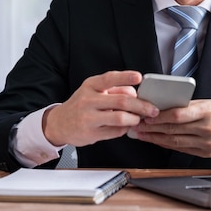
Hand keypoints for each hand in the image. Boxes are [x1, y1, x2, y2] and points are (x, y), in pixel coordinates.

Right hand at [43, 71, 159, 146]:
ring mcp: (88, 118)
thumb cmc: (82, 105)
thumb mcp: (93, 91)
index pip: (110, 78)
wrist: (59, 123)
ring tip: (138, 119)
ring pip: (120, 117)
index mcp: (91, 85)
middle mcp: (88, 100)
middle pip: (121, 100)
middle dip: (141, 105)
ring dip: (134, 119)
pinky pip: (116, 131)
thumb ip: (114, 90)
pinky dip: (125, 129)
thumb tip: (137, 94)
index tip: (139, 77)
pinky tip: (126, 126)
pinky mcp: (91, 134)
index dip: (125, 77)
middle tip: (152, 109)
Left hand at [130, 99, 210, 157]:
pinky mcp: (206, 153)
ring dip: (155, 138)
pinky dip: (166, 144)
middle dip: (153, 128)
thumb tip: (161, 109)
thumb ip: (186, 106)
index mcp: (209, 112)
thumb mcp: (207, 102)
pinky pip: (181, 148)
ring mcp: (208, 143)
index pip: (178, 115)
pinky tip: (157, 140)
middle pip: (174, 129)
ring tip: (143, 134)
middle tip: (138, 125)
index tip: (146, 116)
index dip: (160, 117)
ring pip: (175, 141)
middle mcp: (209, 129)